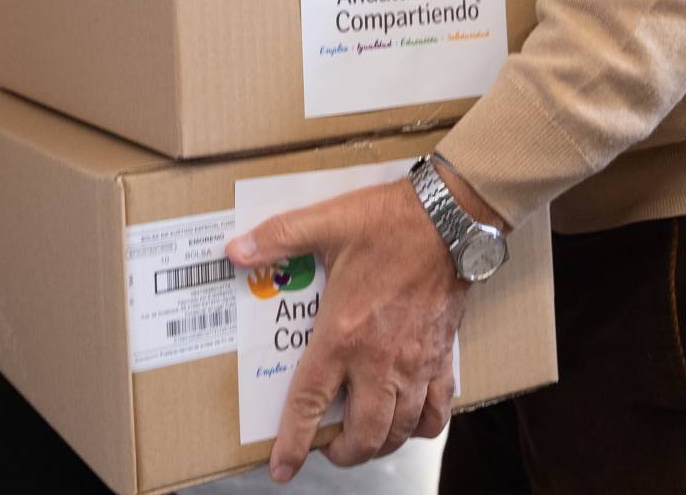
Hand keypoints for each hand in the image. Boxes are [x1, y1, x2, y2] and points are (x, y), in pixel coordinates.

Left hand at [226, 179, 466, 482]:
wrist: (450, 218)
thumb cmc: (390, 222)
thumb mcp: (325, 222)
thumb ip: (278, 238)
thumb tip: (235, 250)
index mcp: (343, 334)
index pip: (310, 403)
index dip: (294, 441)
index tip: (282, 468)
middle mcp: (379, 360)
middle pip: (362, 434)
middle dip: (342, 453)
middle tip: (327, 447)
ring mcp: (414, 364)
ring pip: (399, 431)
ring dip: (378, 445)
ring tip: (362, 440)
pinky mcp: (441, 358)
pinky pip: (437, 411)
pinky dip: (422, 426)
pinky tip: (410, 420)